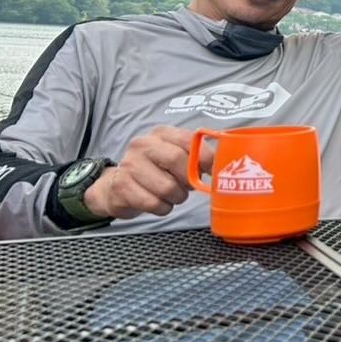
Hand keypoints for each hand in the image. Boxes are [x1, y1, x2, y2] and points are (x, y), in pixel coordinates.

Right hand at [84, 126, 211, 220]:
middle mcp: (143, 144)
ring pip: (167, 187)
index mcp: (161, 133)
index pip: (189, 140)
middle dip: (189, 179)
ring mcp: (129, 164)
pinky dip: (163, 208)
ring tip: (173, 195)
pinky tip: (160, 203)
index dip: (205, 157)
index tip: (212, 172)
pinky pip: (153, 203)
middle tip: (189, 187)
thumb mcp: (175, 156)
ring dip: (177, 197)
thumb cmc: (156, 171)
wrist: (117, 186)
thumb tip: (223, 165)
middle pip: (177, 161)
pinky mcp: (121, 186)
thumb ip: (196, 156)